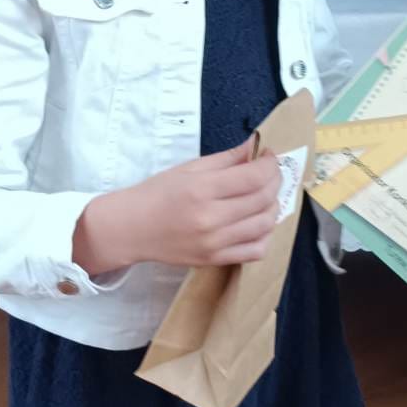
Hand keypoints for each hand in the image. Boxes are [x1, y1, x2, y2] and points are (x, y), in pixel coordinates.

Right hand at [74, 140, 282, 274]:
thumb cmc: (156, 194)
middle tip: (270, 173)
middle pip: (264, 199)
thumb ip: (227, 159)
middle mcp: (211, 218)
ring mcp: (214, 242)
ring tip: (265, 196)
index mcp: (202, 189)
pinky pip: (256, 251)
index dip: (270, 164)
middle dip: (275, 181)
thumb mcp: (189, 168)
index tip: (269, 157)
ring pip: (265, 225)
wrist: (131, 228)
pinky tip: (257, 223)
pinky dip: (265, 235)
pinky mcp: (215, 259)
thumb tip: (255, 146)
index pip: (255, 177)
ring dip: (273, 207)